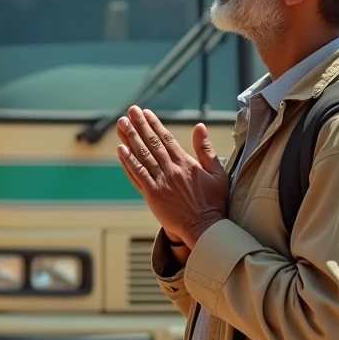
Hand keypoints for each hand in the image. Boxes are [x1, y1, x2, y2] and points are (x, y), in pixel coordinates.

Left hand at [115, 107, 229, 248]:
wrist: (205, 228)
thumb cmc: (213, 202)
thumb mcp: (217, 172)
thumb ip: (206, 149)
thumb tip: (199, 126)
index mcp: (186, 163)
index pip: (166, 138)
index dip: (154, 124)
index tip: (145, 113)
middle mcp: (171, 170)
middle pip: (151, 143)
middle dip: (140, 125)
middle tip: (130, 111)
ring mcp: (160, 182)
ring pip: (142, 156)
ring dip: (130, 139)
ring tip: (122, 124)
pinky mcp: (152, 195)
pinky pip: (137, 175)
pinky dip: (128, 162)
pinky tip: (121, 150)